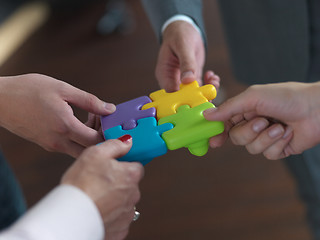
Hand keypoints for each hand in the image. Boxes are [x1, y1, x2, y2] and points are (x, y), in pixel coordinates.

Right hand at [0, 74, 114, 156]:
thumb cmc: (28, 90)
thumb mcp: (62, 89)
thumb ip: (89, 101)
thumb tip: (109, 109)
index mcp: (65, 127)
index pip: (96, 141)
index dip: (107, 132)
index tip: (110, 120)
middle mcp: (58, 142)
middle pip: (90, 149)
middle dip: (101, 136)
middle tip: (100, 117)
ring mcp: (51, 145)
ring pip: (80, 149)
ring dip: (89, 136)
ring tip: (89, 115)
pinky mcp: (46, 144)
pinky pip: (69, 146)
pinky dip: (78, 136)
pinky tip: (76, 119)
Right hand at [61, 136, 143, 239]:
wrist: (72, 216)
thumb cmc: (82, 184)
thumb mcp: (95, 153)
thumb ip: (115, 145)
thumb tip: (127, 141)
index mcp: (131, 175)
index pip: (136, 167)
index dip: (123, 165)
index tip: (112, 167)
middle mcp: (133, 195)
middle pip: (129, 185)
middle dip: (117, 183)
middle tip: (98, 182)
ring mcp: (127, 214)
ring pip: (123, 203)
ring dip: (113, 201)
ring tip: (95, 198)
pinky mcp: (120, 229)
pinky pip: (117, 219)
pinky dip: (109, 216)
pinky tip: (96, 210)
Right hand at [158, 21, 218, 91]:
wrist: (184, 29)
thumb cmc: (179, 35)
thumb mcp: (183, 46)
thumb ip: (186, 63)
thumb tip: (188, 80)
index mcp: (164, 74)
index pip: (171, 92)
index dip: (183, 97)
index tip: (197, 94)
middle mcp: (172, 80)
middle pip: (183, 96)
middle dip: (198, 95)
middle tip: (210, 90)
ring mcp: (182, 80)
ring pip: (194, 93)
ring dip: (206, 89)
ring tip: (214, 81)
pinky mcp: (192, 78)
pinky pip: (200, 86)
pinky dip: (209, 84)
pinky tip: (213, 76)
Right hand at [203, 82, 319, 159]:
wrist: (316, 108)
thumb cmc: (286, 97)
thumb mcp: (253, 97)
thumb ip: (228, 108)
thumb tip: (206, 115)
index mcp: (245, 111)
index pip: (225, 124)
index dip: (218, 133)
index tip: (214, 141)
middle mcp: (253, 124)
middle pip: (237, 138)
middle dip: (249, 131)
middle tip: (263, 121)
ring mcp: (265, 137)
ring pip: (252, 148)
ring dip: (267, 137)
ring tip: (280, 126)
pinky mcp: (277, 149)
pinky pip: (268, 154)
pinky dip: (278, 143)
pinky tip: (288, 133)